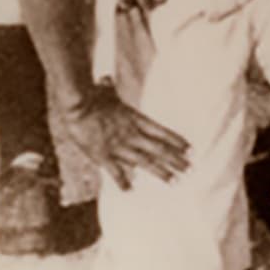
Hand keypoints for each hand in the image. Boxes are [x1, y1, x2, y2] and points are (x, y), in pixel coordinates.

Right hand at [66, 84, 188, 189]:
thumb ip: (109, 89)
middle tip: (191, 169)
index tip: (191, 150)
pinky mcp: (103, 156)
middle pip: (160, 150)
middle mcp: (132, 135)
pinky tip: (131, 191)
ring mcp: (119, 147)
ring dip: (161, 172)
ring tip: (175, 181)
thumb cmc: (91, 97)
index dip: (178, 142)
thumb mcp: (105, 92)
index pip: (163, 133)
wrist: (78, 106)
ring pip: (146, 163)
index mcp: (137, 120)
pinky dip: (123, 182)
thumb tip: (105, 79)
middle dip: (176, 161)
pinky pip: (116, 172)